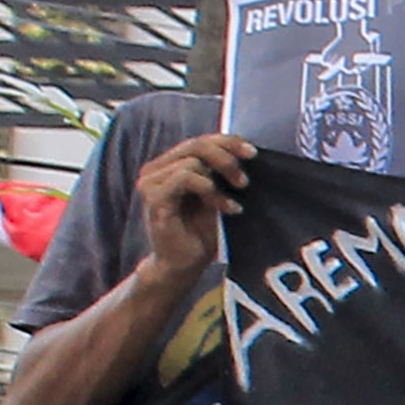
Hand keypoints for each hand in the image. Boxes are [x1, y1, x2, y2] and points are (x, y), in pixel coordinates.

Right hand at [134, 134, 252, 278]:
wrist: (183, 264)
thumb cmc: (201, 232)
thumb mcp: (217, 196)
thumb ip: (221, 173)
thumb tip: (246, 152)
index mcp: (171, 165)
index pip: (199, 140)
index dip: (227, 141)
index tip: (253, 153)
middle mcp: (156, 169)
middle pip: (195, 145)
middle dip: (227, 158)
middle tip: (244, 181)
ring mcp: (151, 182)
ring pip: (192, 161)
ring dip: (220, 180)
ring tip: (234, 203)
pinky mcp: (154, 198)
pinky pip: (185, 178)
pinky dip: (210, 190)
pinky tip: (227, 208)